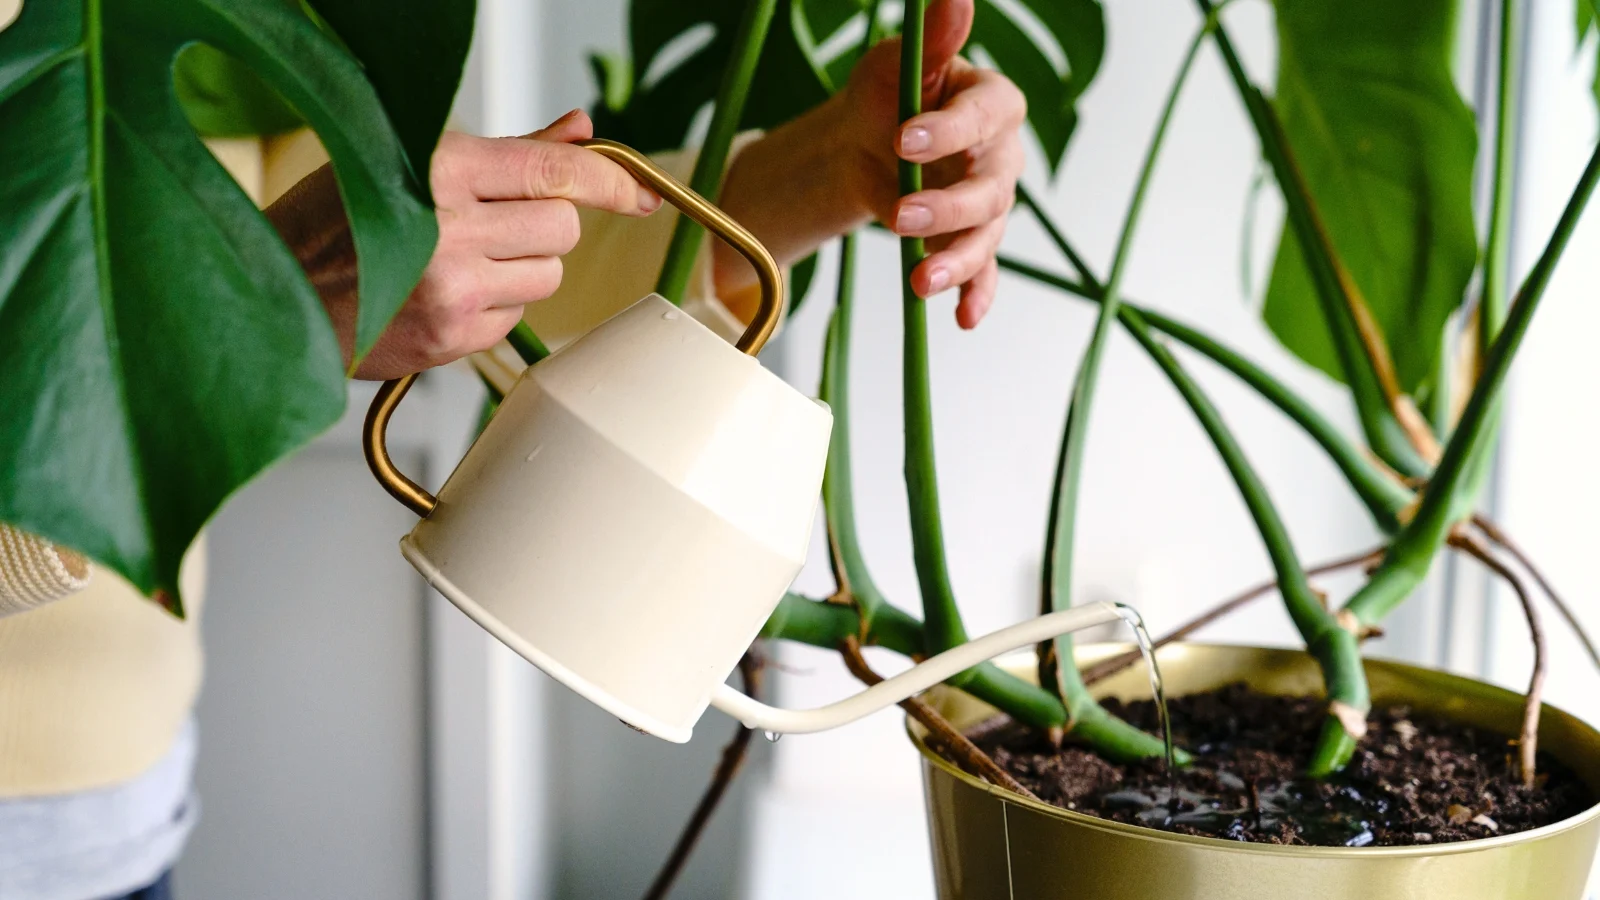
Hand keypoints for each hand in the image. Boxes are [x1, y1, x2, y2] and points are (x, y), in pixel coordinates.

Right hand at [267, 110, 660, 379]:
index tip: (637, 191)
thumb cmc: (329, 222)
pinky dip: (494, 305)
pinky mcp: (451, 339)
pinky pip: (514, 318)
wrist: (271, 295)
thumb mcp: (405, 160)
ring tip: (463, 258)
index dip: (609, 180)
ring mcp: (452, 292)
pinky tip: (445, 293)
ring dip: (523, 266)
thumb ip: (508, 149)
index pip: (554, 173)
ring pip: (548, 276)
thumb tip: (579, 131)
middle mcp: (450, 231)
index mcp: (438, 170)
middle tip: (493, 222)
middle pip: (562, 227)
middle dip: (543, 224)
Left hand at [838, 0, 1024, 327]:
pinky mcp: (969, 240)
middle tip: (899, 217)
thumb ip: (932, 39)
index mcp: (991, 104)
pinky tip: (961, 318)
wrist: (862, 145)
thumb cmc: (886, 96)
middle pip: (991, 188)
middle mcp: (1000, 155)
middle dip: (946, 207)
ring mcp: (989, 203)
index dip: (949, 130)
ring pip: (986, 236)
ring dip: (955, 260)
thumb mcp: (899, 63)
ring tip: (918, 281)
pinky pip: (983, 272)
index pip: (986, 115)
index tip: (902, 138)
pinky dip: (975, 294)